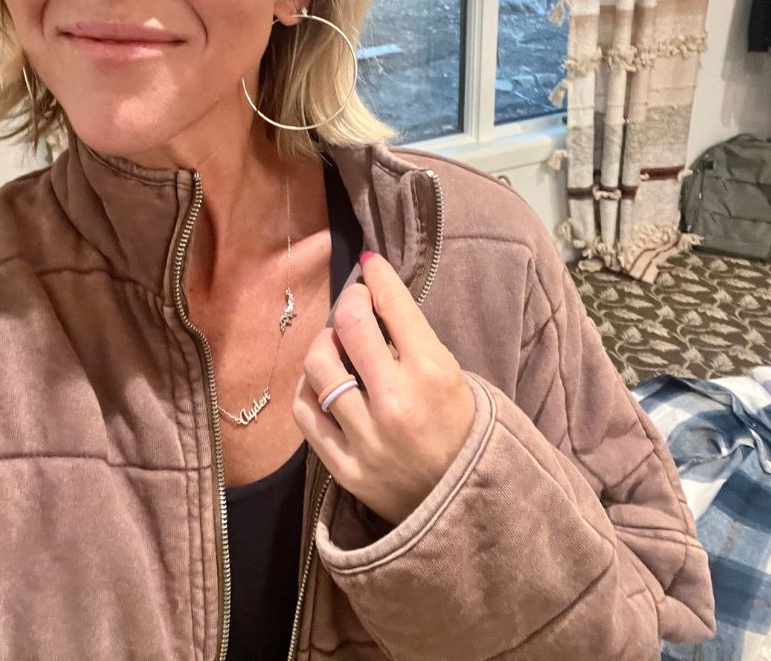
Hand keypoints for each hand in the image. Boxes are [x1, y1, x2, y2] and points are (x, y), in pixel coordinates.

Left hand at [292, 251, 475, 526]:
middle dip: (348, 303)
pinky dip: (308, 389)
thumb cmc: (460, 430)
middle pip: (348, 326)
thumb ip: (413, 340)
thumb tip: (374, 292)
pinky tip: (322, 383)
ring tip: (336, 346)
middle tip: (354, 305)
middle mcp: (396, 403)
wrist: (465, 505)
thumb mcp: (453, 377)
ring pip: (318, 366)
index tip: (369, 265)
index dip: (376, 277)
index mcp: (433, 374)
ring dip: (323, 345)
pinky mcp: (343, 467)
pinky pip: (305, 412)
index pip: (392, 306)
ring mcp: (366, 438)